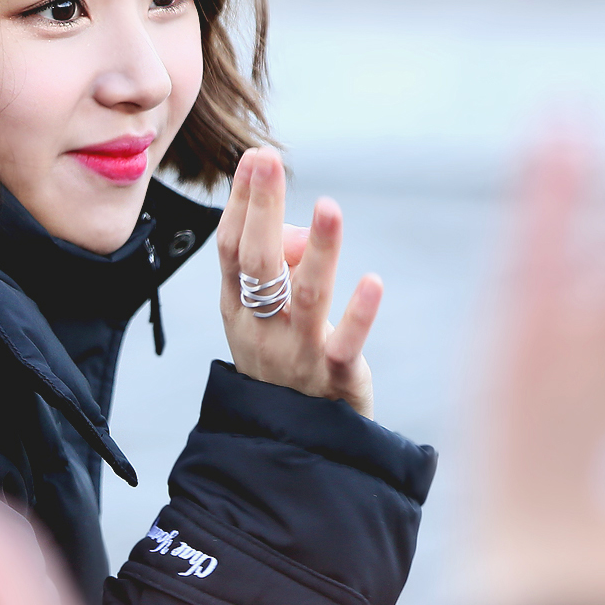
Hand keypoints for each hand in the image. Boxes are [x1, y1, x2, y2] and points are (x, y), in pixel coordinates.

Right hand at [215, 147, 381, 416]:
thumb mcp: (262, 318)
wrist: (294, 445)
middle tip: (269, 160)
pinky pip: (346, 344)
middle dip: (262, 209)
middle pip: (257, 264)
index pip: (231, 249)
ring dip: (318, 251)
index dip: (241, 204)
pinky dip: (359, 314)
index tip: (254, 159)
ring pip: (305, 297)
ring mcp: (296, 354)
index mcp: (237, 310)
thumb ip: (277, 270)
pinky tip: (373, 281)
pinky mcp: (335, 378)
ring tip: (328, 208)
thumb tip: (297, 229)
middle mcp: (260, 330)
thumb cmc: (282, 364)